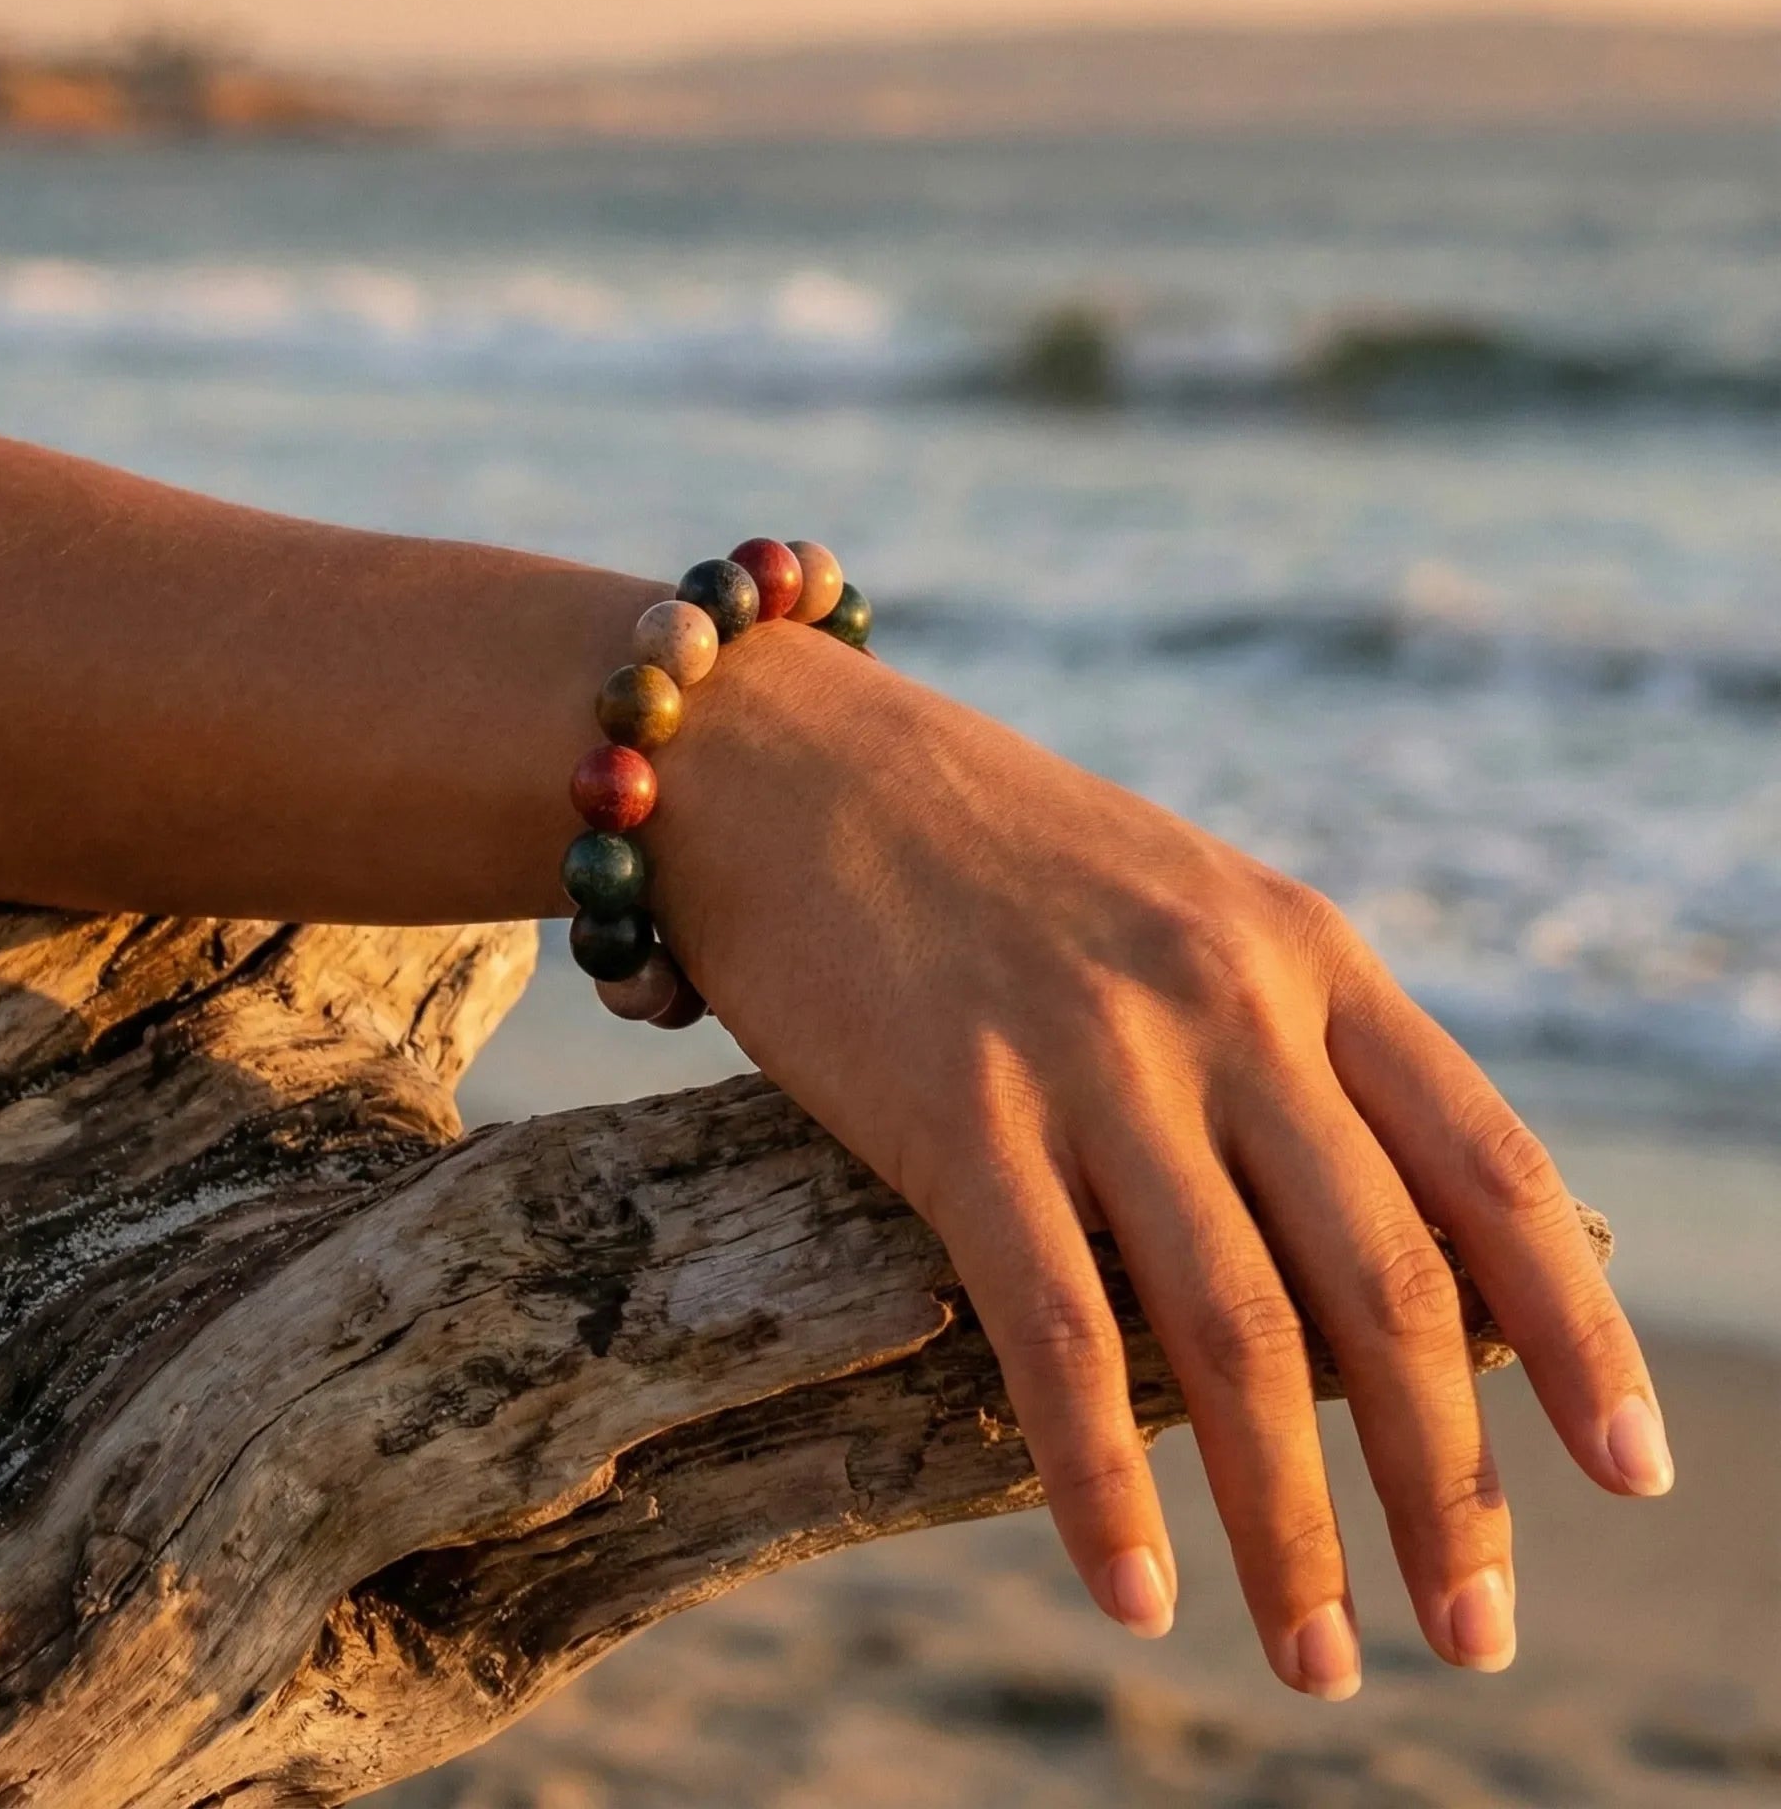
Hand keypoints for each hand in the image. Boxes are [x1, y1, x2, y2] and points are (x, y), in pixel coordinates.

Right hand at [652, 624, 1670, 1699]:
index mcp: (1301, 953)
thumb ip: (1284, 1042)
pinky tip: (1134, 1591)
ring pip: (1229, 1334)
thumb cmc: (983, 850)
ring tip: (1324, 1662)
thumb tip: (1381, 1237)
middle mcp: (1222, 1005)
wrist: (788, 757)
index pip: (1486, 1166)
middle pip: (1381, 1286)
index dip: (1574, 1334)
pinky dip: (1099, 1482)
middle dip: (1446, 1485)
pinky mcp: (952, 1112)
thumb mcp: (1180, 908)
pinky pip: (1051, 1331)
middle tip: (1476, 1635)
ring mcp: (1088, 1057)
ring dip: (1292, 1527)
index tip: (1631, 1474)